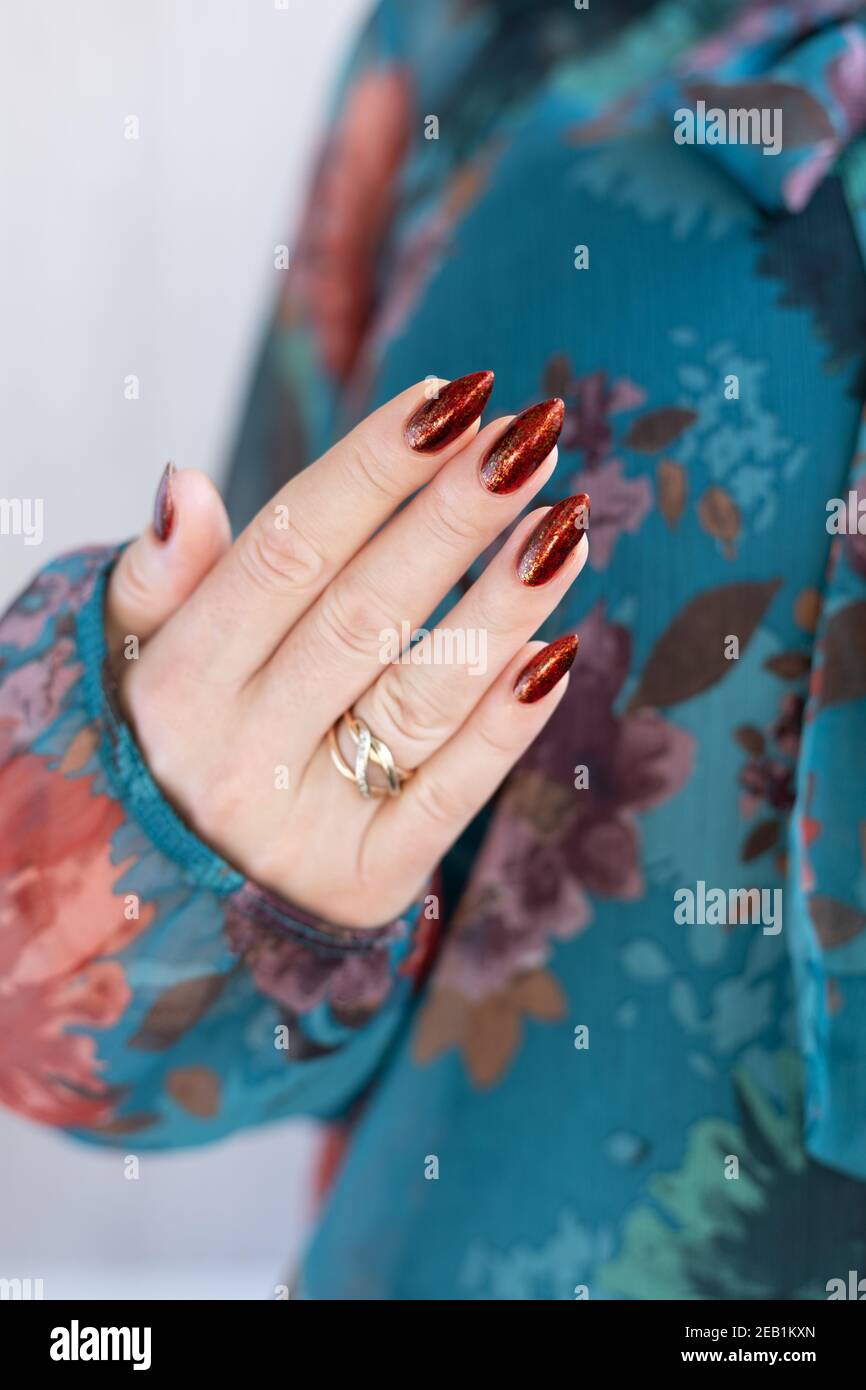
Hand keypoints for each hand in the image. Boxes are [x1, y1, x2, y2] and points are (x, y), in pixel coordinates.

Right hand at [106, 374, 588, 927]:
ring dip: (504, 607)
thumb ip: (161, 574)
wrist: (178, 879)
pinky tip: (558, 653)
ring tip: (567, 527)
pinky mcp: (366, 880)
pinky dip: (507, 725)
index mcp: (177, 683)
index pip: (288, 552)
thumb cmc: (186, 728)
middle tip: (534, 435)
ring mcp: (302, 826)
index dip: (373, 471)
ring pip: (421, 697)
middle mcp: (233, 757)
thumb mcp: (141, 651)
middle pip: (365, 613)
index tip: (452, 400)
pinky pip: (450, 795)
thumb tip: (186, 482)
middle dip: (456, 517)